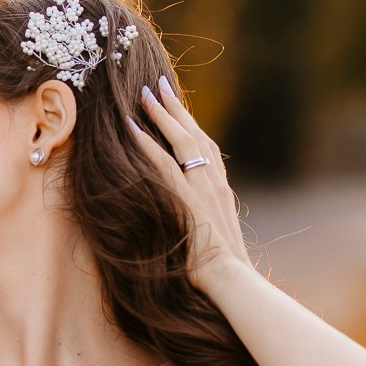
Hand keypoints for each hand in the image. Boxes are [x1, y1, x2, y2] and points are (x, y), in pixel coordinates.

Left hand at [132, 75, 250, 286]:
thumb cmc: (224, 268)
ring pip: (182, 142)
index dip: (190, 125)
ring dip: (162, 115)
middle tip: (158, 85)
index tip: (178, 107)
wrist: (232, 281)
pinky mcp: (187, 200)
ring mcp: (203, 189)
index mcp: (221, 190)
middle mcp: (214, 183)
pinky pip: (163, 165)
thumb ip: (204, 219)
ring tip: (144, 94)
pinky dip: (147, 144)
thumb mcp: (215, 236)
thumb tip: (193, 217)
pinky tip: (133, 128)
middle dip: (176, 108)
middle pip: (195, 135)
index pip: (206, 148)